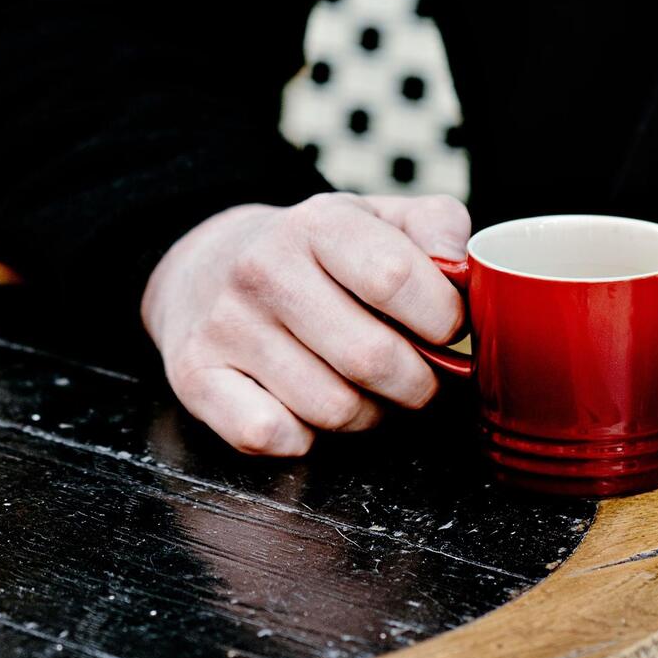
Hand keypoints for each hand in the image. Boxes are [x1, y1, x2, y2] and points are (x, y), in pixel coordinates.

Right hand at [141, 192, 470, 455]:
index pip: (395, 278)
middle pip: (372, 358)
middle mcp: (262, 268)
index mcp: (317, 223)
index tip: (445, 330)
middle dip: (416, 383)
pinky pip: (272, 437)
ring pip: (332, 409)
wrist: (201, 268)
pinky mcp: (195, 376)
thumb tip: (462, 268)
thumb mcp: (374, 219)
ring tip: (360, 389)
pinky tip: (304, 409)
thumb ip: (436, 227)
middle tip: (415, 376)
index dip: (441, 319)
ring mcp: (225, 326)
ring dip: (365, 415)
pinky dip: (303, 438)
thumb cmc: (310, 254)